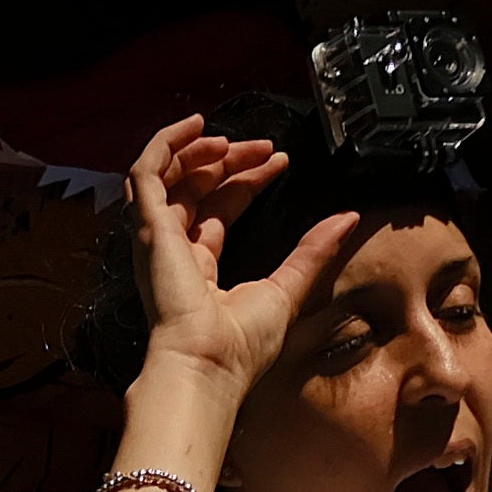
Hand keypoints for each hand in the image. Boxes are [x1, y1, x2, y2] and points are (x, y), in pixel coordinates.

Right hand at [124, 116, 361, 412]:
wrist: (209, 364)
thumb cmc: (238, 348)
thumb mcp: (288, 288)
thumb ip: (313, 251)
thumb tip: (346, 221)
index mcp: (200, 270)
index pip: (219, 211)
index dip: (248, 182)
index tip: (278, 163)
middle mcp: (174, 252)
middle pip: (197, 189)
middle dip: (229, 161)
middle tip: (263, 148)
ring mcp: (157, 239)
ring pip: (168, 177)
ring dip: (197, 150)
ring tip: (228, 137)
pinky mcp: (149, 228)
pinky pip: (146, 172)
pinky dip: (166, 144)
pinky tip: (194, 127)